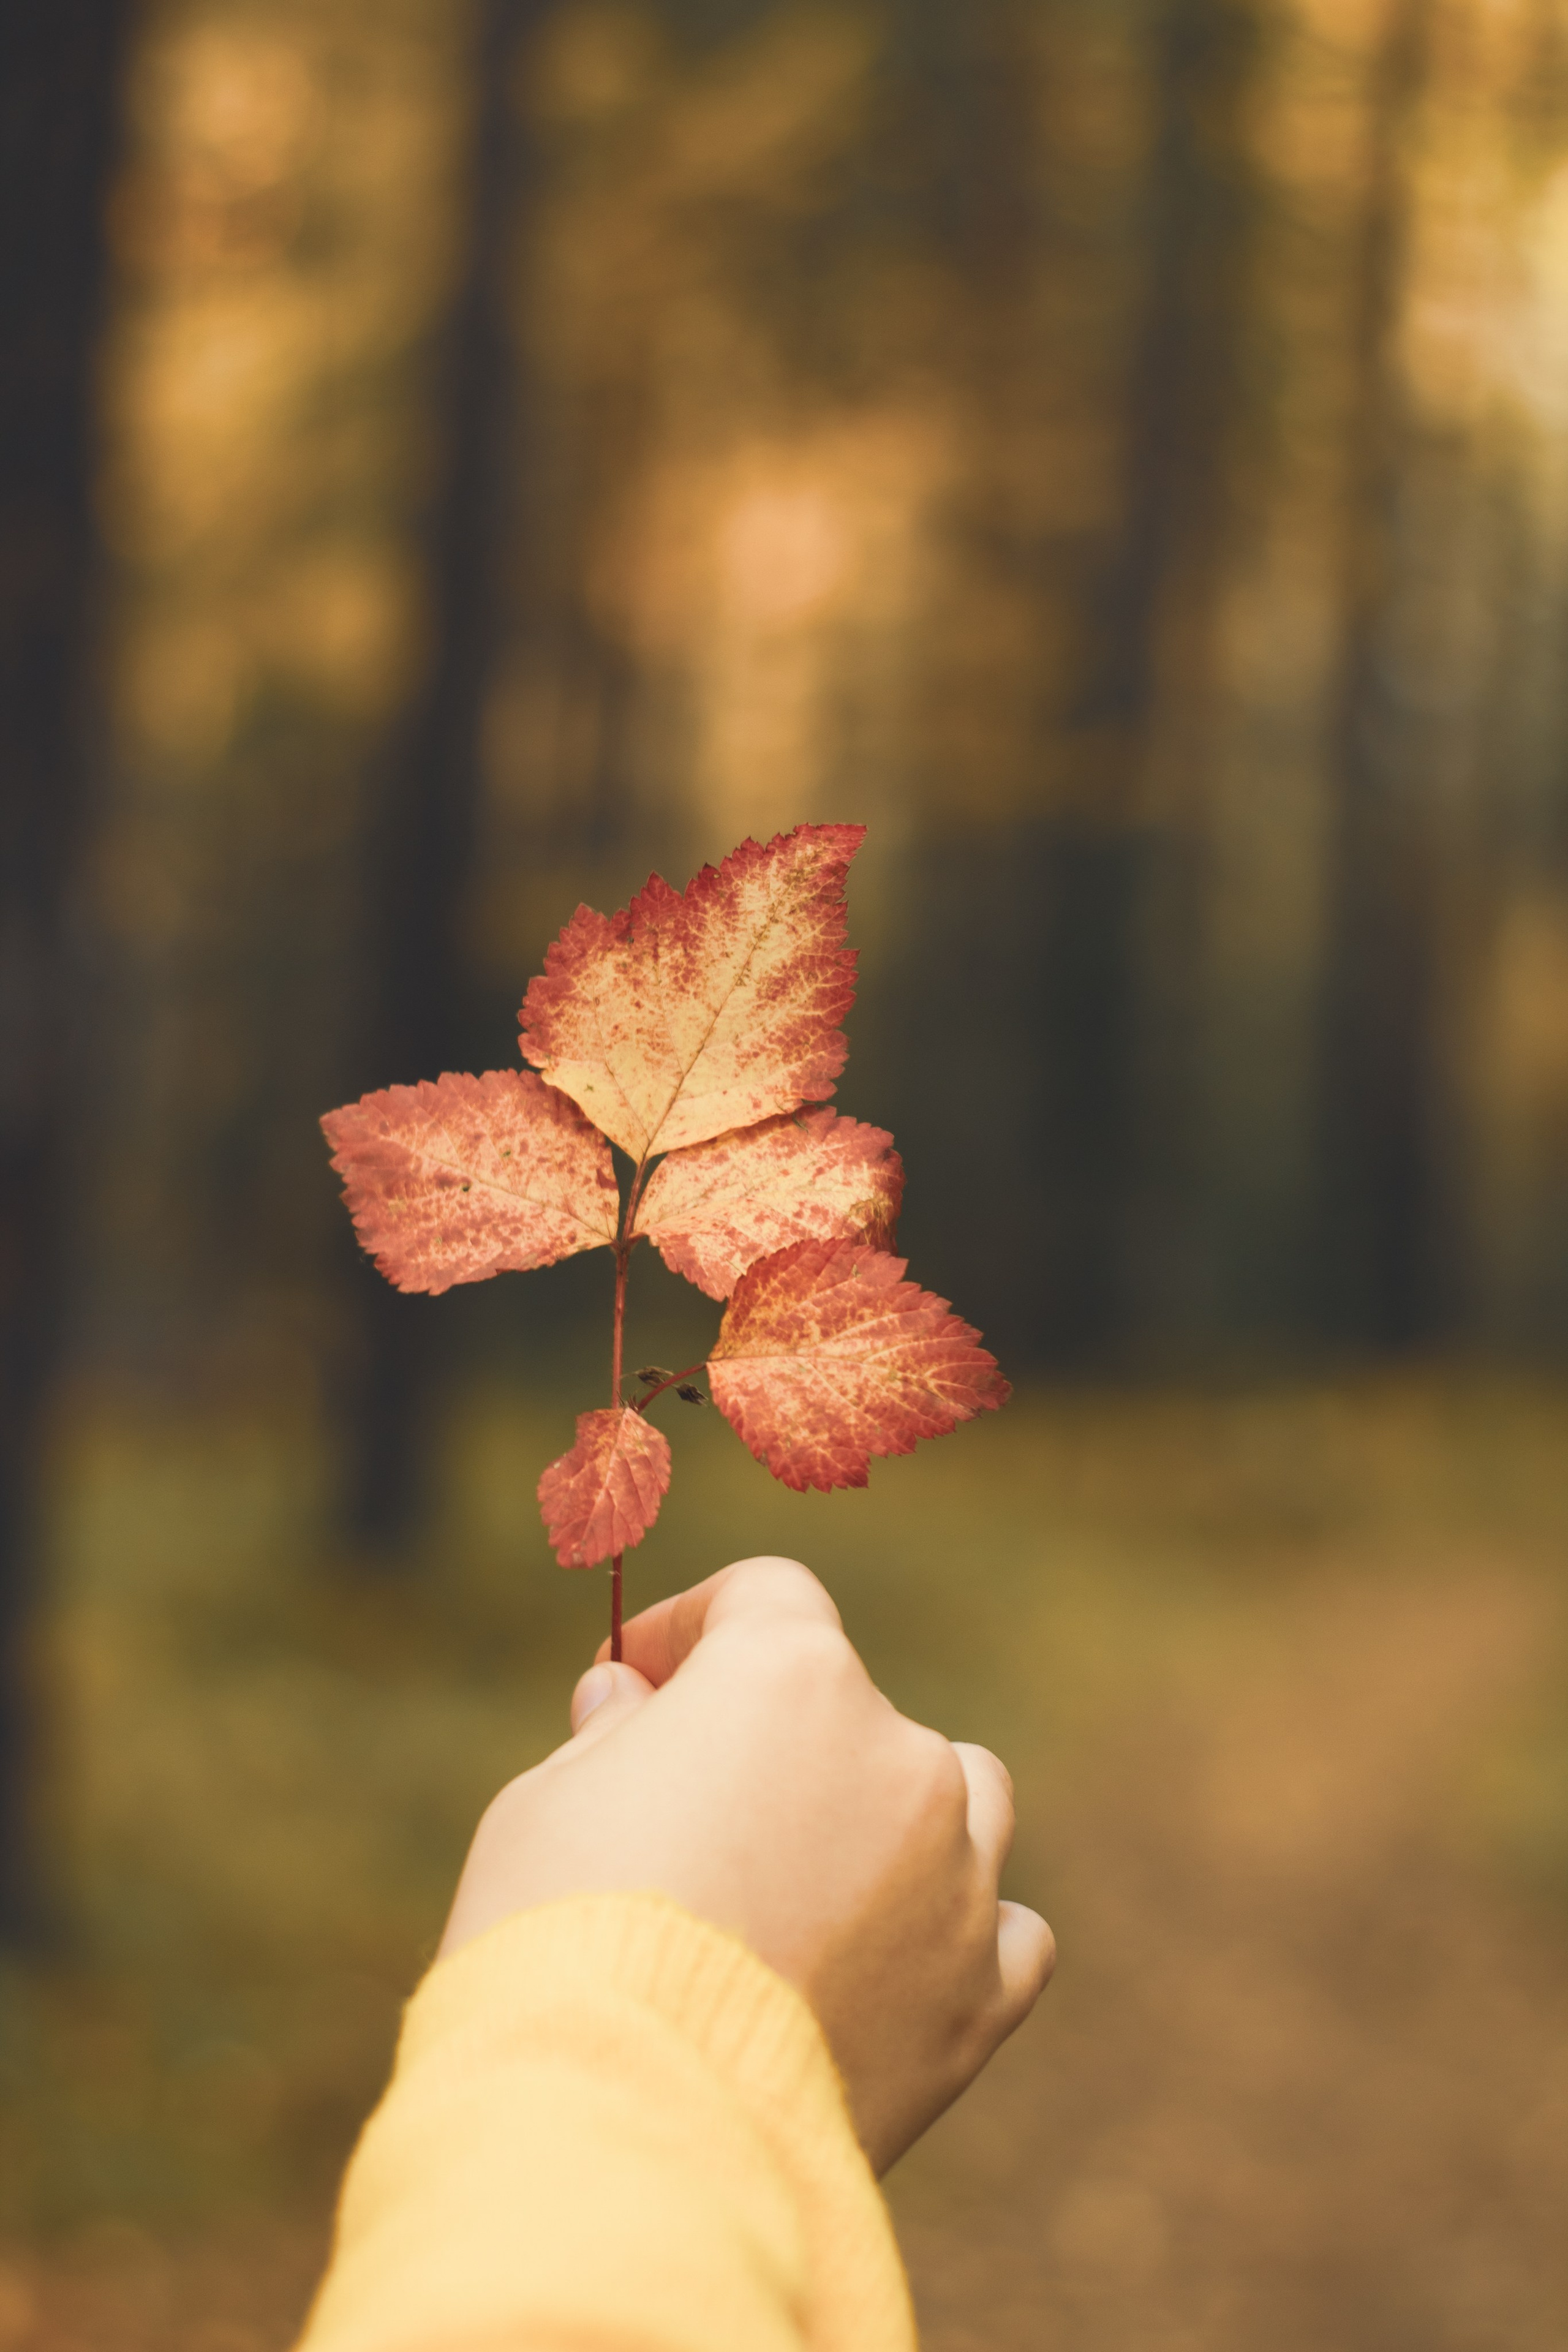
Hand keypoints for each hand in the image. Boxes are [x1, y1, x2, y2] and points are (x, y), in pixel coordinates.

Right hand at [439, 1556, 1054, 2171]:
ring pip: (962, 1799)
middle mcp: (898, 1754)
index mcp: (793, 1676)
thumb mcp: (550, 1803)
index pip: (766, 1598)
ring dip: (896, 1818)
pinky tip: (890, 1971)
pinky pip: (1006, 1931)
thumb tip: (631, 1701)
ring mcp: (955, 1874)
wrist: (628, 2130)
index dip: (694, 1629)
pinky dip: (957, 1936)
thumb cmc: (563, 1939)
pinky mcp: (980, 1996)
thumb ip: (613, 1736)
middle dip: (777, 1745)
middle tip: (691, 1819)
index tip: (639, 1683)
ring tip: (811, 1886)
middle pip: (854, 1707)